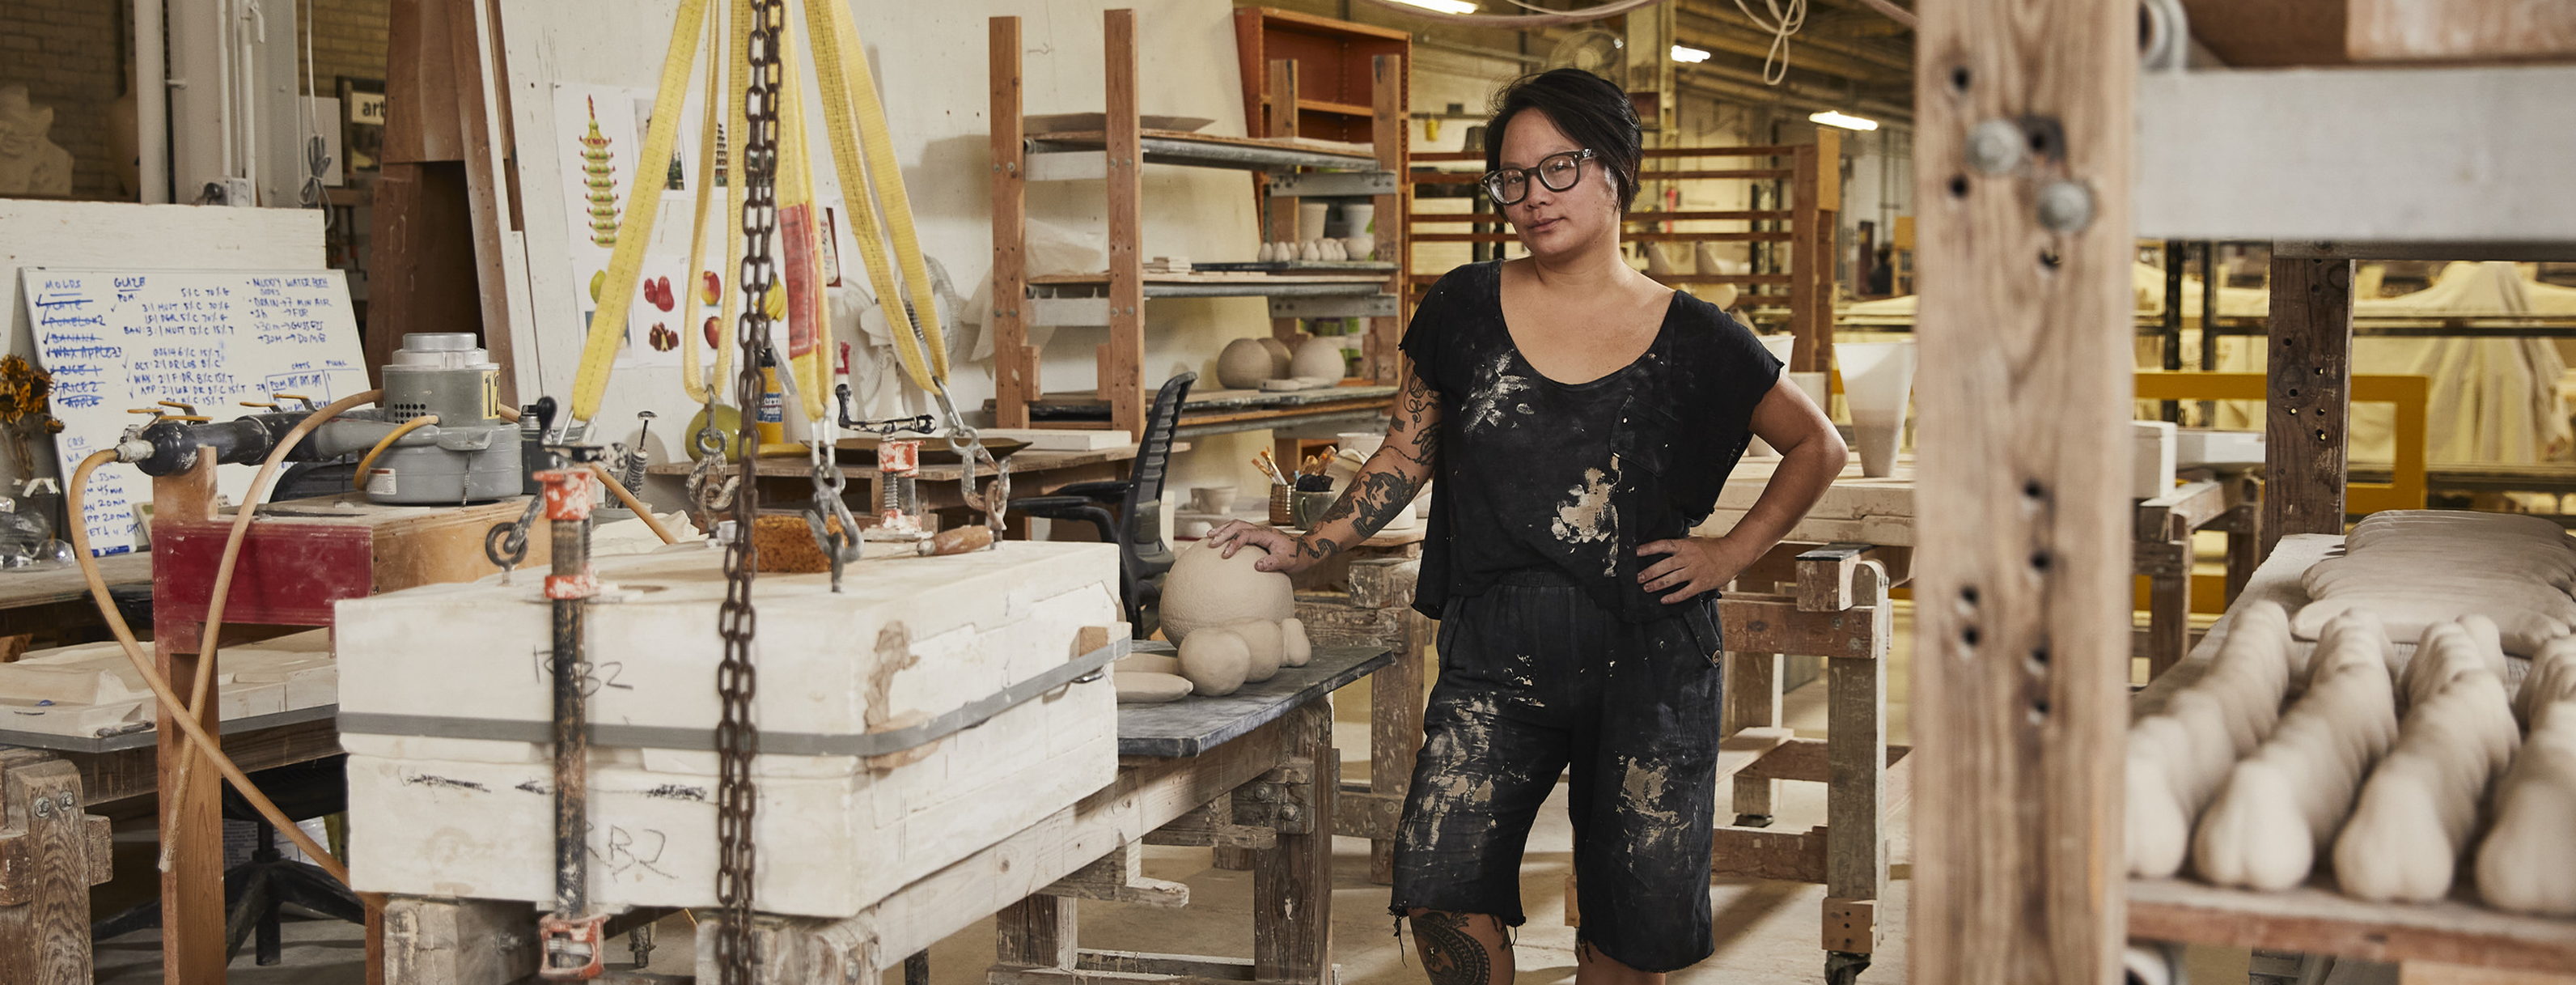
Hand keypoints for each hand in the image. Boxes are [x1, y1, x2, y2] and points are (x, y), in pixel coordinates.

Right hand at [1203, 520, 1317, 573]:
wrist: (1304, 551)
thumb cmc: (1296, 557)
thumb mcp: (1287, 562)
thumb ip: (1273, 563)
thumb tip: (1257, 566)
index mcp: (1266, 534)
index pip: (1246, 535)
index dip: (1234, 543)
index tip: (1225, 555)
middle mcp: (1261, 530)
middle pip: (1238, 525)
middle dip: (1223, 533)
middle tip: (1211, 543)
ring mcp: (1258, 531)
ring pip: (1237, 525)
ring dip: (1223, 529)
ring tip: (1209, 537)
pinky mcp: (1256, 535)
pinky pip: (1239, 530)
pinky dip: (1228, 532)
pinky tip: (1220, 539)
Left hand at [1636, 535, 1759, 602]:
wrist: (1732, 555)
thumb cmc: (1711, 548)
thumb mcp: (1693, 542)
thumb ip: (1678, 547)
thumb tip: (1660, 549)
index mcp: (1684, 545)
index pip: (1662, 545)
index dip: (1648, 549)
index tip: (1635, 552)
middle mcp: (1688, 558)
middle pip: (1664, 565)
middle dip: (1649, 572)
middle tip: (1637, 578)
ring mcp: (1695, 571)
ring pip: (1672, 579)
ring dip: (1657, 585)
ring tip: (1646, 588)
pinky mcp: (1701, 583)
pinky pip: (1684, 592)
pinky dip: (1673, 597)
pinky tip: (1664, 600)